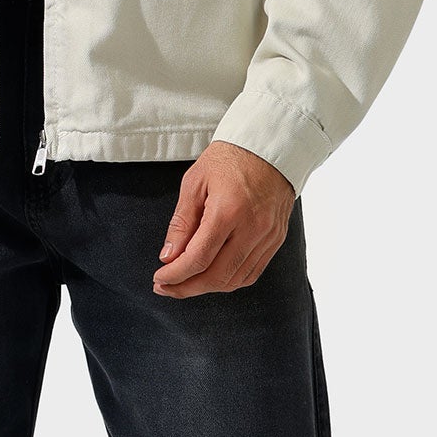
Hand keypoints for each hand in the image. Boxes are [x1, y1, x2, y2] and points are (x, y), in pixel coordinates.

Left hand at [152, 142, 296, 297]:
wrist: (269, 148)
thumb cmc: (229, 160)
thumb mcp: (194, 183)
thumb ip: (181, 223)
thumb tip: (169, 257)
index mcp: (228, 211)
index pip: (198, 259)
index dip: (175, 275)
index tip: (159, 278)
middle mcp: (252, 228)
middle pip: (218, 276)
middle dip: (187, 288)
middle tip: (166, 287)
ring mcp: (268, 236)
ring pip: (236, 280)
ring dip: (207, 287)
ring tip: (185, 283)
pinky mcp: (276, 239)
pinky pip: (252, 273)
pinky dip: (229, 281)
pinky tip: (211, 276)